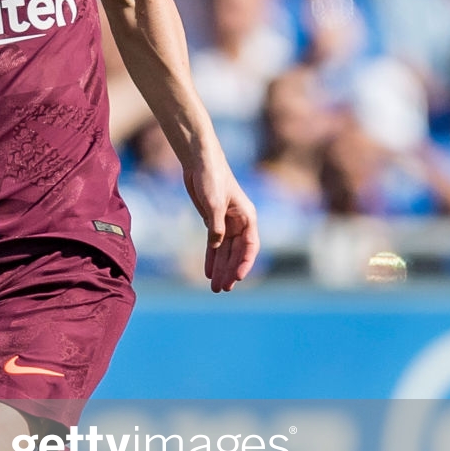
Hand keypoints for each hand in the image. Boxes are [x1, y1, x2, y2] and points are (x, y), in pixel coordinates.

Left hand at [184, 155, 258, 292]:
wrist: (199, 161)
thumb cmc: (212, 176)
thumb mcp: (214, 202)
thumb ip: (216, 226)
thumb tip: (216, 245)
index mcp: (247, 217)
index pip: (250, 246)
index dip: (244, 263)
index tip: (237, 278)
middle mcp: (240, 222)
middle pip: (237, 253)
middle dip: (229, 271)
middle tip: (222, 289)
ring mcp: (226, 222)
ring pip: (225, 251)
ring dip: (221, 269)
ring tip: (215, 287)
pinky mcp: (213, 221)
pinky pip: (214, 245)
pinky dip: (211, 258)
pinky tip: (209, 272)